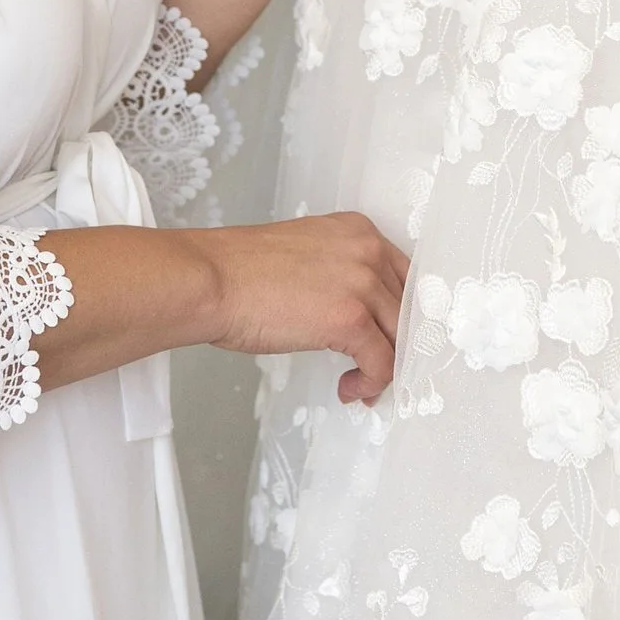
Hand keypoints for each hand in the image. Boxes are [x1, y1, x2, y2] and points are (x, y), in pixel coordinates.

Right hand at [193, 213, 407, 404]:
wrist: (211, 281)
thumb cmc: (240, 272)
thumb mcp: (306, 255)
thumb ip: (339, 273)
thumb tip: (356, 313)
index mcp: (358, 231)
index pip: (405, 277)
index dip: (400, 316)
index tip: (390, 338)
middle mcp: (368, 251)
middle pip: (408, 309)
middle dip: (395, 344)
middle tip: (376, 366)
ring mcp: (363, 284)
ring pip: (401, 338)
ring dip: (385, 369)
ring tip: (360, 383)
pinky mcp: (351, 319)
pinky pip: (383, 363)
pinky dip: (371, 384)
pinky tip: (349, 388)